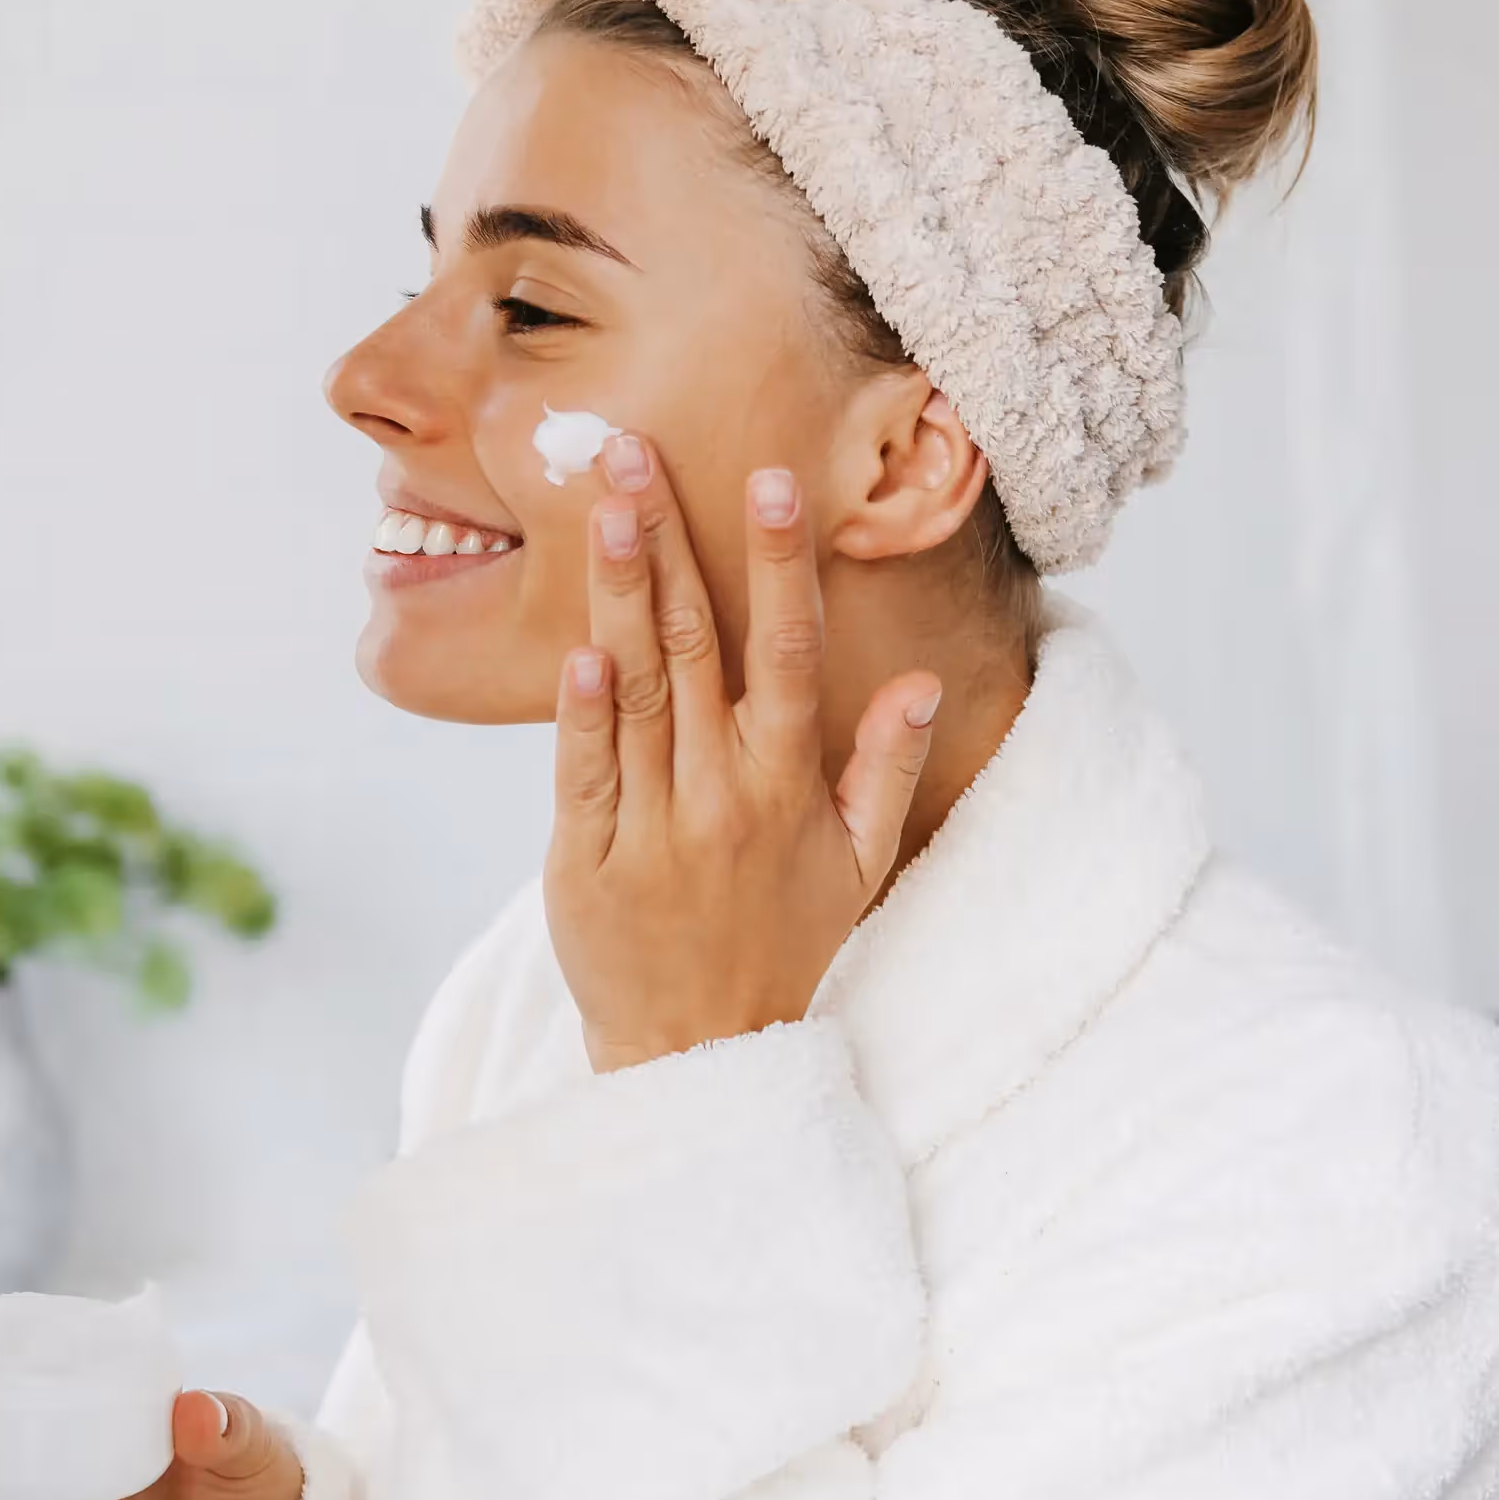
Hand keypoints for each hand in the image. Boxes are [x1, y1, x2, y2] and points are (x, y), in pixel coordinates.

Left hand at [549, 431, 942, 1073]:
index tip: (766, 481)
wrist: (697, 1050)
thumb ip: (884, 766)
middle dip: (667, 539)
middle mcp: (723, 794)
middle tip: (635, 450)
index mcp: (787, 785)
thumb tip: (919, 682)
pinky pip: (585, 771)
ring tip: (605, 506)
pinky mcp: (587, 858)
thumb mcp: (857, 864)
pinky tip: (578, 642)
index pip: (786, 652)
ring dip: (620, 591)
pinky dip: (582, 709)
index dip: (778, 563)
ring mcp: (653, 825)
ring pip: (636, 688)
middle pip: (694, 645)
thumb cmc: (781, 945)